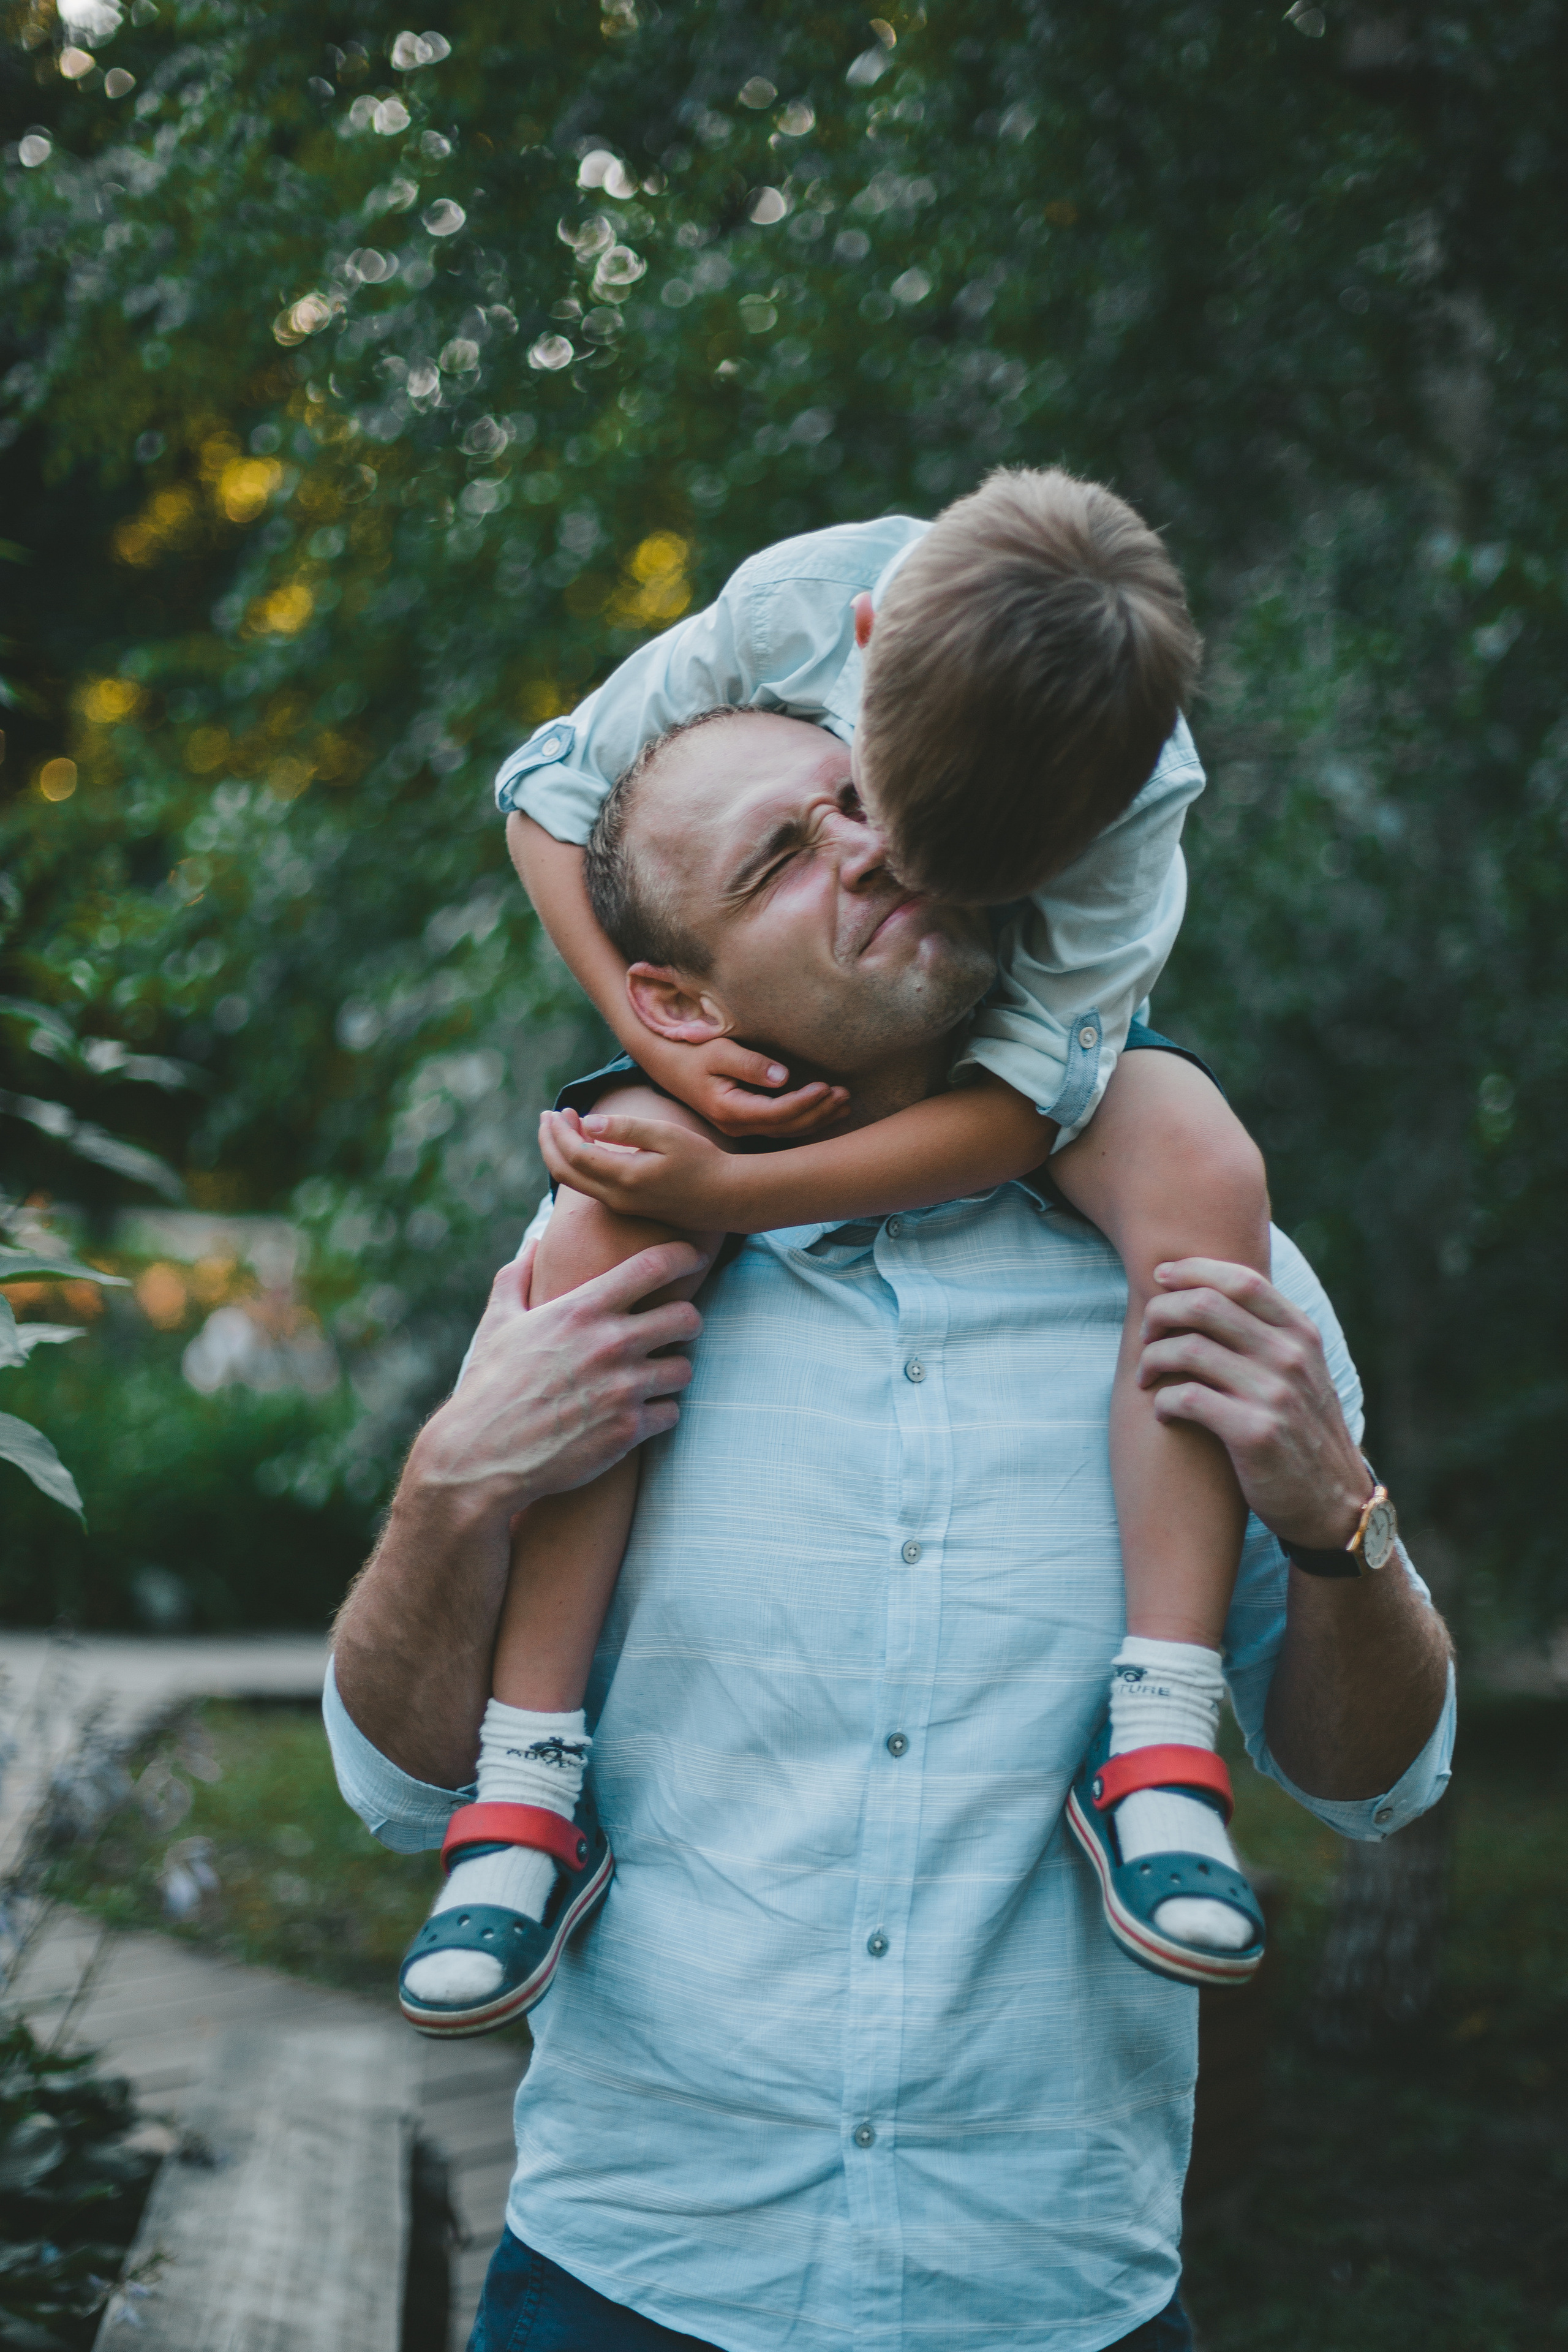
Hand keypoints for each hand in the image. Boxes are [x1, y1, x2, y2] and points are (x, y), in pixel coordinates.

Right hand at [408, 1238, 706, 1524]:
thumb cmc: (488, 1385)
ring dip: (672, 1373)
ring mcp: (623, 1389)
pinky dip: (658, 1414)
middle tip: (674, 1331)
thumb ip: (518, 1277)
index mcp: (582, 1310)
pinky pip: (671, 1413)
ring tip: (652, 1378)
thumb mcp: (498, 1323)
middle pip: (687, 1318)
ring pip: (684, 1369)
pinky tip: (637, 1414)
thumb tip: (534, 1243)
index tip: (693, 1258)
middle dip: (686, 1322)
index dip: (683, 1255)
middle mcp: (610, 1344)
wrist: (481, 1456)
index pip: (654, 1266)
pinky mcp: (628, 1430)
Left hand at [539, 1107, 739, 1226]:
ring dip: (561, 1153)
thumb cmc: (701, 1161)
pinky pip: (589, 1186)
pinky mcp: (628, 1207)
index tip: (560, 1109)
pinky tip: (584, 1144)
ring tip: (562, 1126)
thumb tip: (589, 1122)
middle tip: (548, 1117)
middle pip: (564, 1173)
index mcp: (624, 1178)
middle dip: (550, 1143)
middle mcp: (616, 1198)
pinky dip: (578, 1164)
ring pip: (574, 1182)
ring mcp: (621, 1206)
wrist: (726, 1198)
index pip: (575, 1154)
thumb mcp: (666, 1135)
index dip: (560, 1131)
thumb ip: (626, 1128)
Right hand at [635, 1031, 848, 1139]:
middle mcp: (736, 1125)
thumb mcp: (719, 1051)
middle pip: (786, 1127)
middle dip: (818, 1112)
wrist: (667, 1064)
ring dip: (816, 1118)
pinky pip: (780, 1127)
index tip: (826, 1086)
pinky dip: (804, 1120)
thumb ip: (750, 1064)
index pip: (776, 1113)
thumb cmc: (693, 1051)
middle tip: (844, 1095)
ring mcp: (739, 1128)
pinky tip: (825, 1111)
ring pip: (786, 1131)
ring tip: (843, 1104)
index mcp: (729, 1109)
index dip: (804, 1103)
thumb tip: (783, 1077)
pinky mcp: (744, 1122)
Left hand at [1139, 1257, 1373, 1550]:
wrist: (1332, 1504)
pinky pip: (1186, 1398)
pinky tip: (1161, 1412)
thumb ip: (1267, 1334)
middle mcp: (1292, 1358)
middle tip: (1146, 1334)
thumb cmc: (1300, 1431)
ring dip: (1153, 1359)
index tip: (1159, 1277)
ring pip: (1188, 1349)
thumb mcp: (1300, 1373)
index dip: (1192, 1270)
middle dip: (1161, 1312)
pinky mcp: (1255, 1434)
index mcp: (1301, 1335)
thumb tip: (1206, 1290)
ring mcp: (1276, 1395)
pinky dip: (1161, 1401)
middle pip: (1206, 1305)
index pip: (1241, 1280)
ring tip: (1146, 1377)